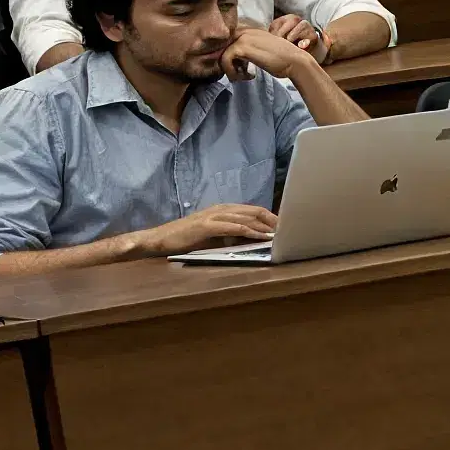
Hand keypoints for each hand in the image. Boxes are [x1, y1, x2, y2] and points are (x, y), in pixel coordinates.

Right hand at [138, 203, 280, 256]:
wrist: (160, 238)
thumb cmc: (187, 239)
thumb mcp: (214, 236)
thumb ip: (231, 235)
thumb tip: (252, 240)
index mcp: (224, 210)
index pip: (253, 210)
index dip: (271, 217)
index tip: (285, 226)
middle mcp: (221, 209)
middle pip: (254, 211)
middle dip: (273, 220)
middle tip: (289, 229)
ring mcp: (213, 216)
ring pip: (246, 217)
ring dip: (264, 226)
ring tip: (280, 234)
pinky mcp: (206, 225)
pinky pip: (233, 227)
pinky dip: (249, 231)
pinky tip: (260, 236)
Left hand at [220, 19, 327, 85]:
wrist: (295, 62)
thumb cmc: (283, 60)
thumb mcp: (263, 51)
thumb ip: (249, 50)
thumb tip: (232, 59)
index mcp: (250, 31)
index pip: (227, 42)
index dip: (229, 57)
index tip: (240, 68)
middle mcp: (245, 31)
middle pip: (221, 47)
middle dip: (227, 63)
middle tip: (240, 73)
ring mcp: (243, 38)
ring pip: (221, 54)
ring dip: (230, 69)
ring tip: (243, 76)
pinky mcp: (243, 47)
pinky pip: (225, 60)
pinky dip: (232, 72)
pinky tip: (248, 76)